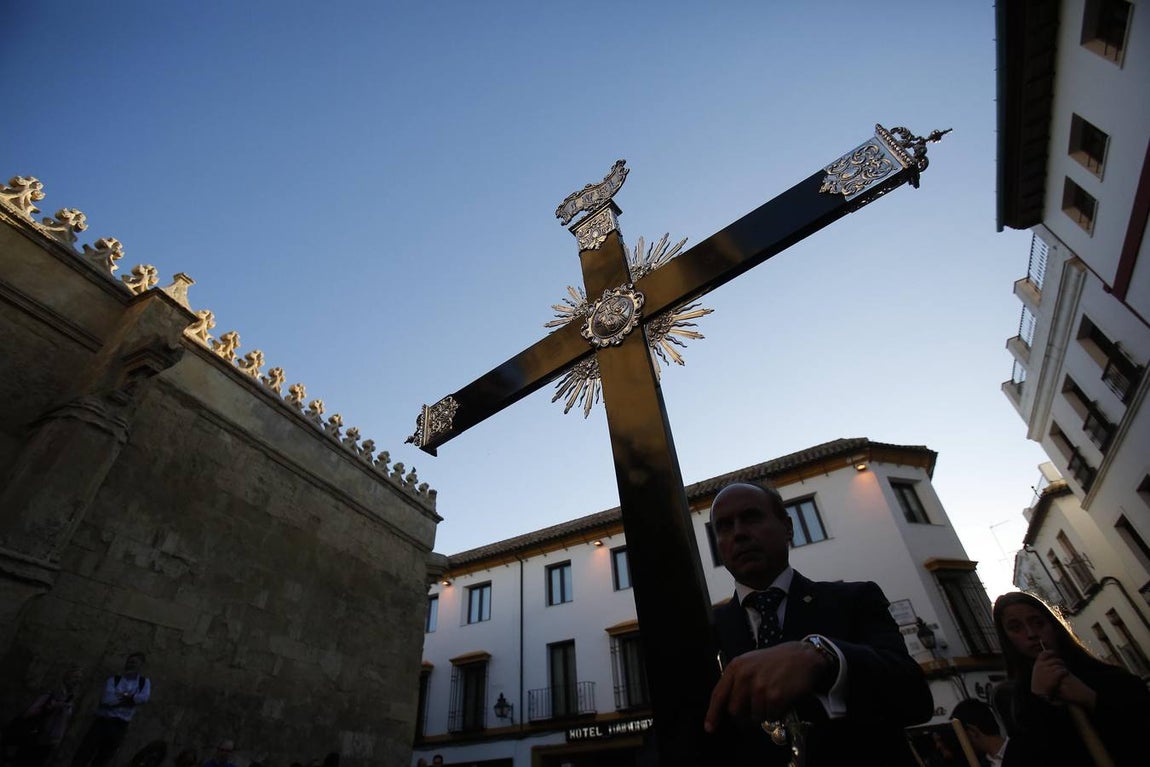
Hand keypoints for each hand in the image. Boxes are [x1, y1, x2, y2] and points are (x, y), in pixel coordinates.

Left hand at [704, 641, 824, 731]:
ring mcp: (759, 686)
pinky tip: (781, 701)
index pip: (718, 694)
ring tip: (772, 700)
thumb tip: (729, 705)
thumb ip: (737, 680)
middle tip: (753, 715)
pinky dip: (776, 714)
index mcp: (736, 667)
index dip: (713, 713)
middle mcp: (745, 676)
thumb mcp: (750, 662)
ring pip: (754, 716)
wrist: (802, 656)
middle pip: (734, 710)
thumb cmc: (776, 661)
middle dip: (743, 717)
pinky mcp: (775, 696)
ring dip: (763, 714)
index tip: (709, 727)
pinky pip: (770, 716)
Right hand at [1031, 649, 1068, 698]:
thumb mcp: (1037, 673)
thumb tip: (1048, 658)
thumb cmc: (1040, 683)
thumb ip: (1041, 665)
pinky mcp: (1054, 676)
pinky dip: (1065, 672)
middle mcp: (1041, 666)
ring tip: (1064, 671)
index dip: (1050, 652)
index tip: (1054, 653)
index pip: (1044, 654)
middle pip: (1054, 660)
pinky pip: (1062, 670)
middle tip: (1063, 665)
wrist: (1040, 693)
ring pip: (1059, 665)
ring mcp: (1047, 671)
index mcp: (1037, 664)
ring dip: (1063, 668)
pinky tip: (1065, 674)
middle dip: (1060, 662)